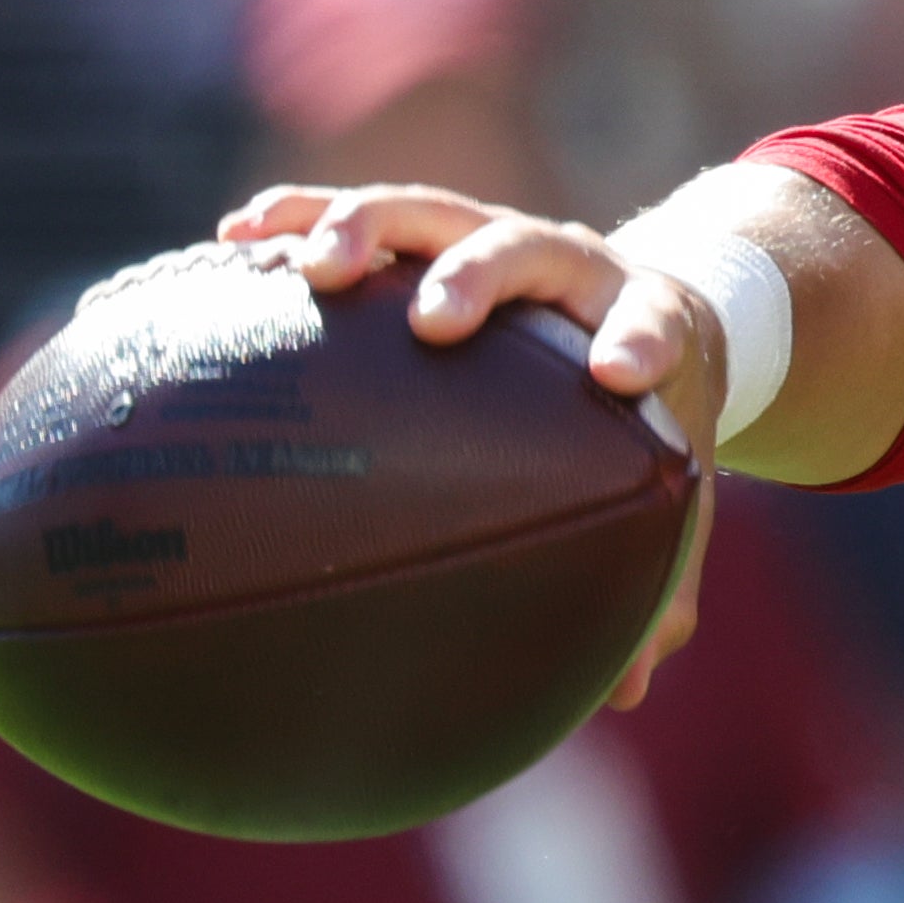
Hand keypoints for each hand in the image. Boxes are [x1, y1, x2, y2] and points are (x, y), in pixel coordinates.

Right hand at [217, 182, 725, 704]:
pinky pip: (355, 215)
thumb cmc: (652, 418)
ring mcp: (490, 237)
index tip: (617, 374)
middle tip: (432, 319)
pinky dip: (296, 218)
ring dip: (364, 229)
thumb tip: (630, 688)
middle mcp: (567, 267)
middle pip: (522, 249)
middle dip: (476, 278)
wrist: (646, 311)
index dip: (638, 344)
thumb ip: (661, 576)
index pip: (652, 326)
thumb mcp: (671, 481)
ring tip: (304, 265)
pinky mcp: (427, 230)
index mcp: (648, 321)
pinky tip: (232, 240)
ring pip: (427, 213)